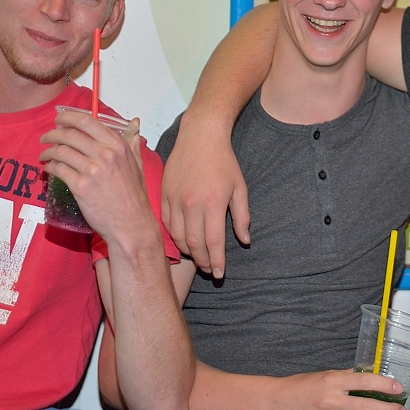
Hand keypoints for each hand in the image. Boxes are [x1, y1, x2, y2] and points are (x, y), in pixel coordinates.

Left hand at [39, 111, 156, 247]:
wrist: (131, 224)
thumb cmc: (134, 197)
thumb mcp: (138, 164)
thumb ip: (133, 142)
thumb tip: (135, 123)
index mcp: (118, 146)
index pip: (87, 121)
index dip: (68, 117)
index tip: (60, 119)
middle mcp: (105, 154)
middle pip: (69, 134)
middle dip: (53, 133)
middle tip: (47, 137)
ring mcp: (92, 170)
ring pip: (61, 151)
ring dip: (48, 151)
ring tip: (45, 154)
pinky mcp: (81, 187)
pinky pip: (59, 169)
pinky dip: (50, 167)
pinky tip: (50, 168)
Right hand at [161, 109, 249, 278]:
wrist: (200, 136)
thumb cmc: (224, 162)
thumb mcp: (240, 188)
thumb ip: (242, 216)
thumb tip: (245, 240)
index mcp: (212, 203)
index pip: (213, 242)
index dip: (217, 262)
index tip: (220, 274)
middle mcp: (191, 204)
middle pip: (194, 244)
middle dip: (203, 261)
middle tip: (210, 270)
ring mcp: (175, 199)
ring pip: (178, 236)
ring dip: (188, 251)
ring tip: (198, 257)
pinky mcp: (164, 194)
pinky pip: (167, 223)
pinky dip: (175, 236)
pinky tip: (184, 240)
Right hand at [261, 370, 407, 409]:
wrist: (273, 403)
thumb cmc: (298, 387)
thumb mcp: (322, 375)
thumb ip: (345, 377)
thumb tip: (367, 374)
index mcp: (331, 381)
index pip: (365, 382)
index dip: (385, 386)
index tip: (399, 389)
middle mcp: (330, 401)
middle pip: (368, 408)